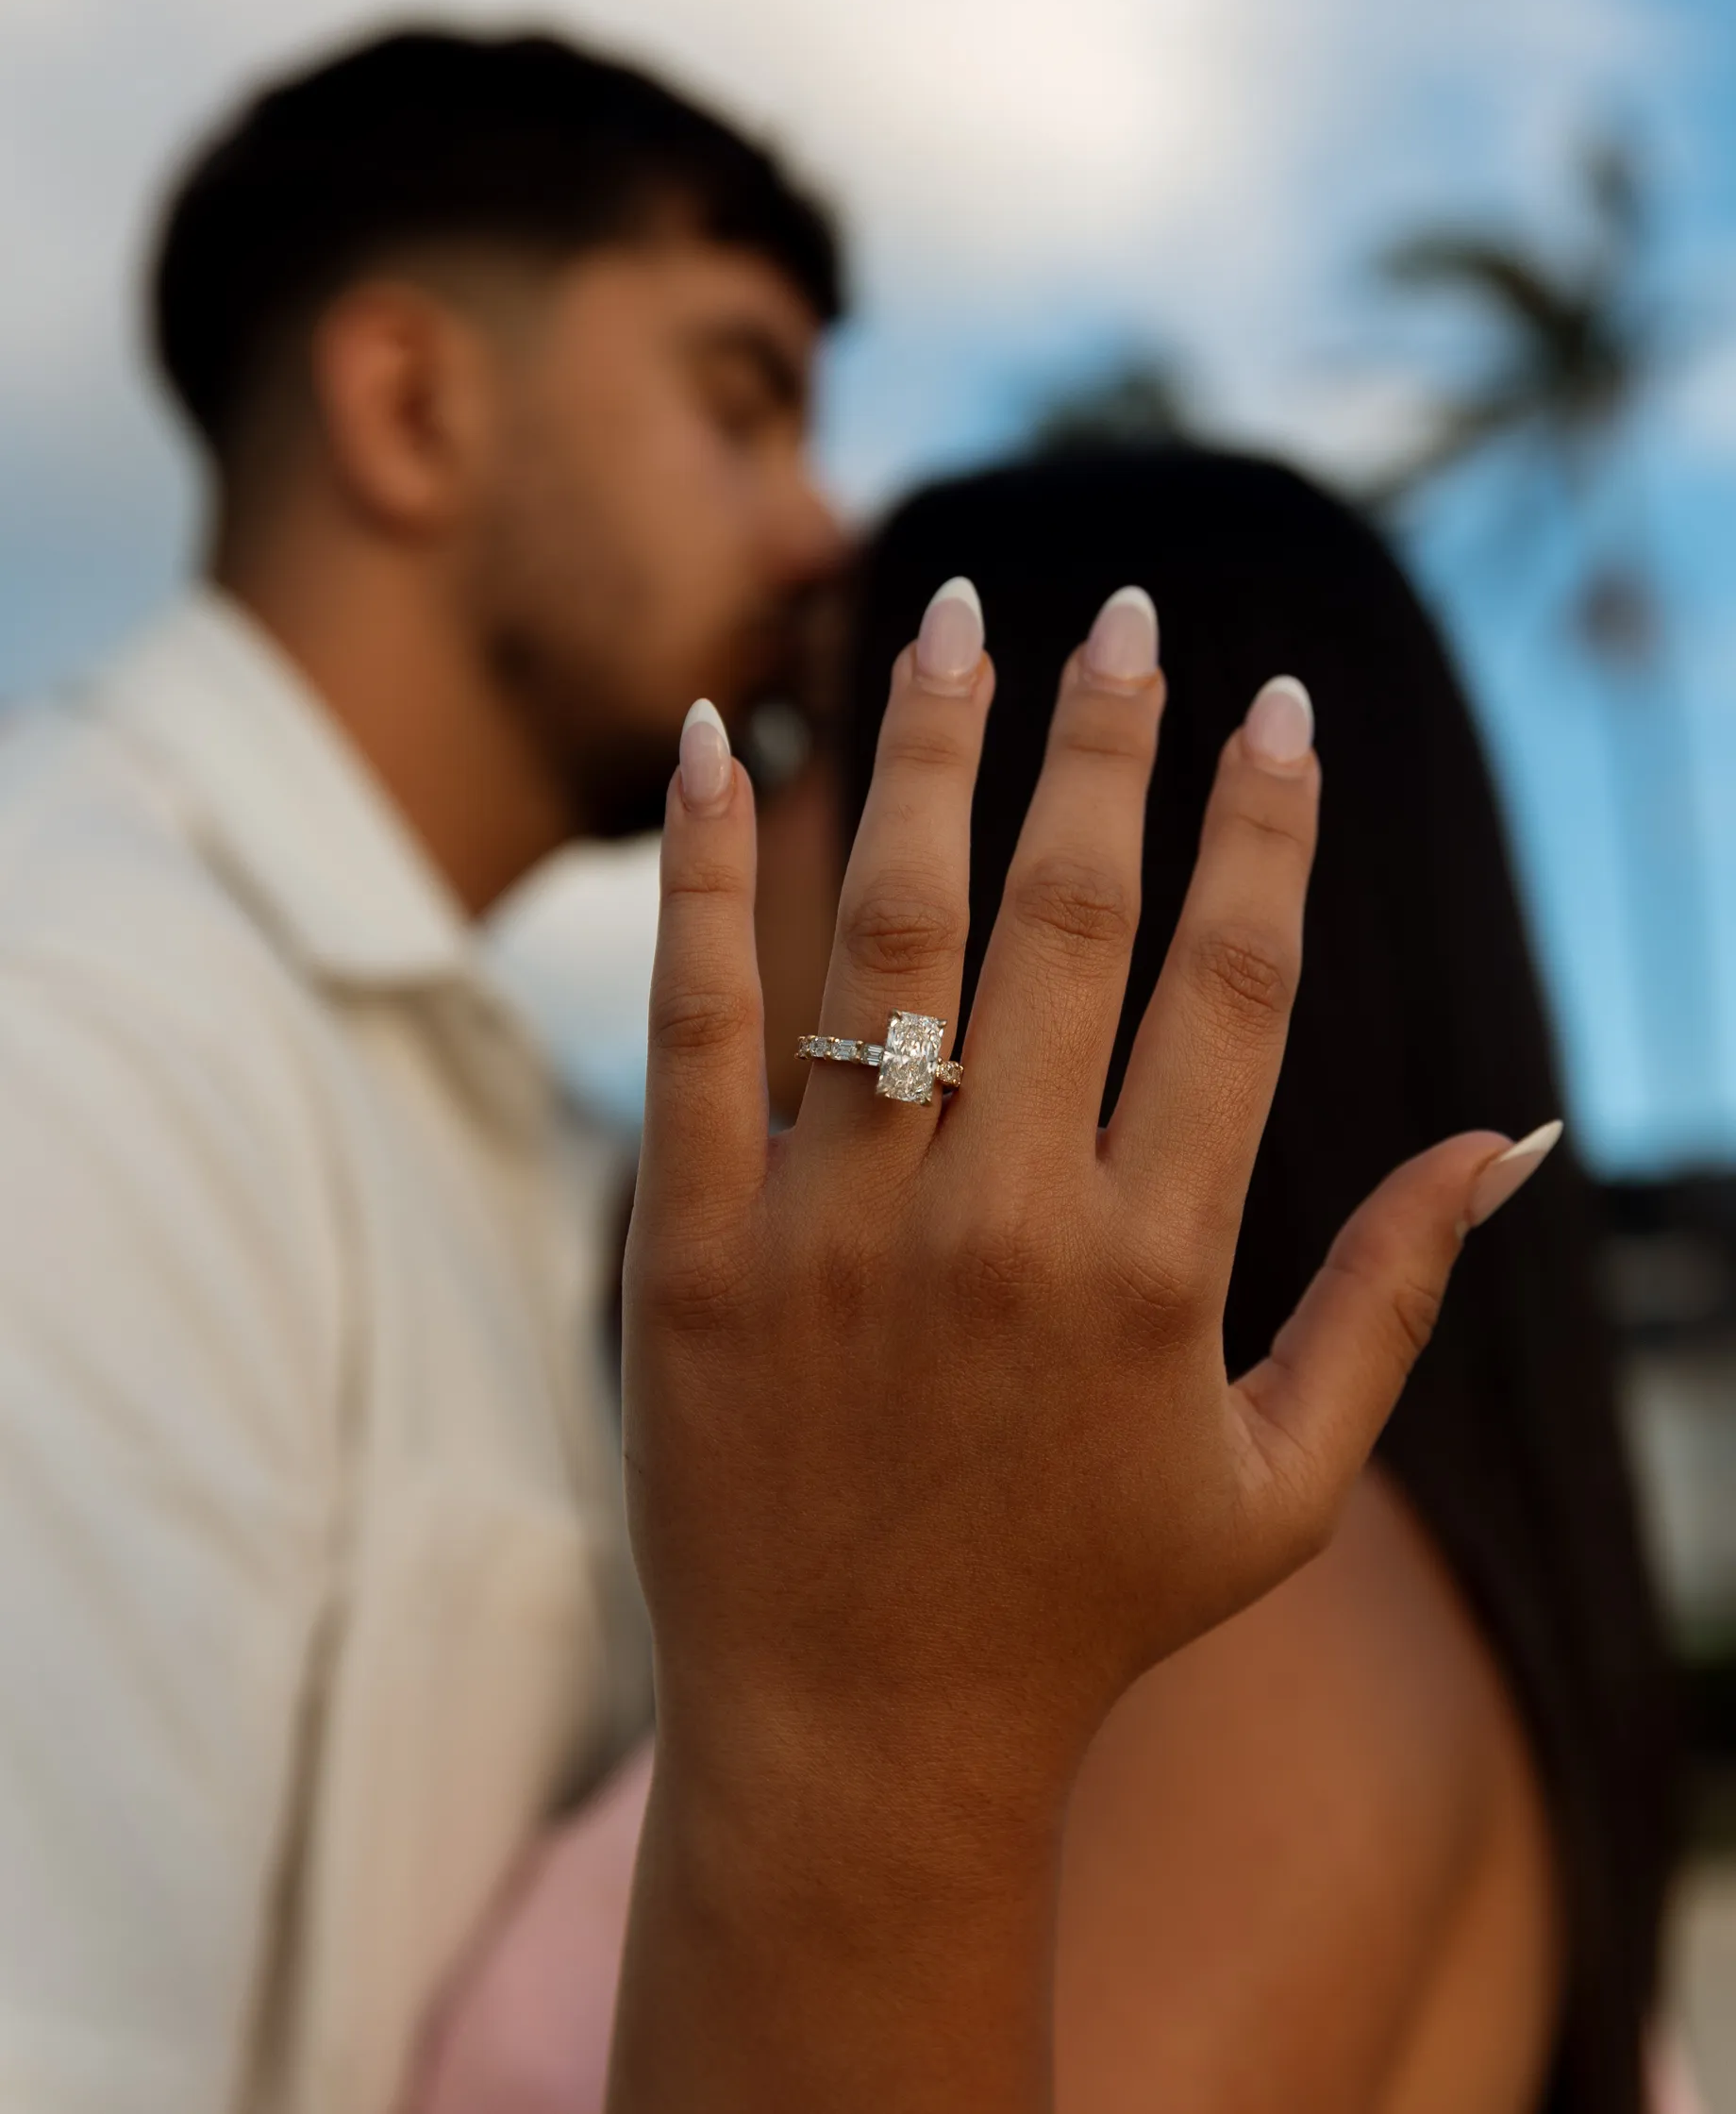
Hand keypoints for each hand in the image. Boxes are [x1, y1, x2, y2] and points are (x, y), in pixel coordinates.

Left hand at [612, 581, 1552, 2111]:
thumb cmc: (1084, 1608)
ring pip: (889, 929)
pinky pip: (698, 1021)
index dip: (1267, 826)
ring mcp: (835, 1231)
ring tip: (958, 613)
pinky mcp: (697, 1252)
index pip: (1234, 981)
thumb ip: (1393, 1296)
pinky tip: (729, 739)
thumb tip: (1516, 1135)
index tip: (1277, 707)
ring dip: (931, 749)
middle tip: (1122, 606)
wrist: (861, 1738)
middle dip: (1105, 738)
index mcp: (1157, 1265)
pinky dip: (712, 870)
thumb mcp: (1282, 1481)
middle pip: (1067, 914)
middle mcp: (1002, 1222)